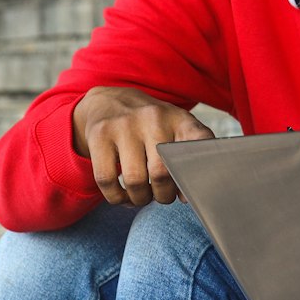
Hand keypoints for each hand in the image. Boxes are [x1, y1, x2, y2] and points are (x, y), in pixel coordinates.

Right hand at [72, 86, 213, 205]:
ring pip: (134, 180)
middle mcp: (154, 118)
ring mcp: (124, 125)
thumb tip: (186, 198)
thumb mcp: (175, 129)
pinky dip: (116, 197)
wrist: (110, 101)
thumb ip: (187, 158)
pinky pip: (106, 180)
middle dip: (163, 195)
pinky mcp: (99, 135)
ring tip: (142, 196)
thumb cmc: (150, 126)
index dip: (198, 171)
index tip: (190, 193)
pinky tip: (122, 195)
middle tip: (161, 196)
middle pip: (162, 172)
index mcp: (179, 118)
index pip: (200, 141)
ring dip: (140, 198)